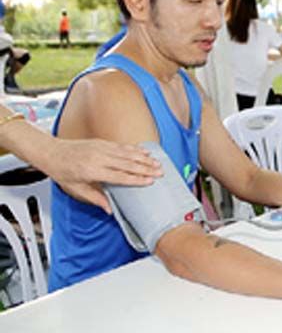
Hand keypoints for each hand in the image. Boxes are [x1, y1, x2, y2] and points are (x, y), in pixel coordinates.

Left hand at [44, 138, 161, 213]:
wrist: (52, 152)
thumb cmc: (62, 171)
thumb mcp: (76, 189)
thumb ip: (95, 198)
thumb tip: (110, 209)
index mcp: (92, 171)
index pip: (119, 176)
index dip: (136, 179)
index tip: (149, 182)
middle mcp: (98, 158)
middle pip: (128, 164)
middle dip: (146, 168)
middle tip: (160, 172)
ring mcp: (101, 148)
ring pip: (128, 154)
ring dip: (144, 158)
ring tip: (157, 163)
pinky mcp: (102, 142)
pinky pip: (122, 146)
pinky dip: (135, 149)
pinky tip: (145, 152)